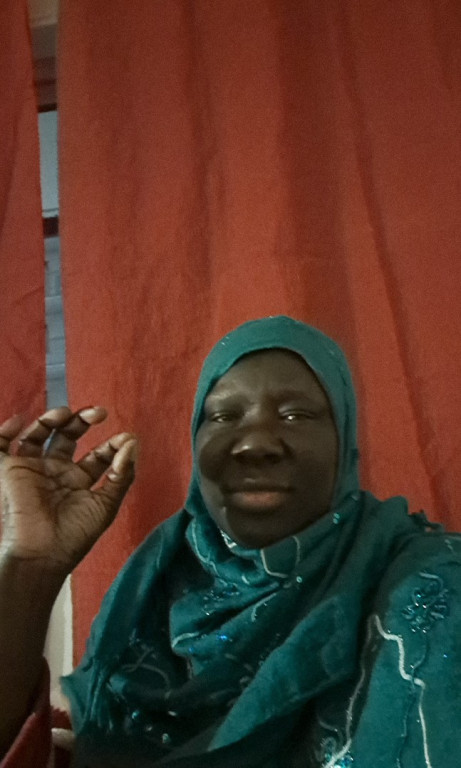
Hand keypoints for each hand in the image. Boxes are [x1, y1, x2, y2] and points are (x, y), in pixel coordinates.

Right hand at [0, 407, 136, 573]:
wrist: (42, 554)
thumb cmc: (76, 534)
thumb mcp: (106, 505)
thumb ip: (122, 474)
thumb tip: (133, 442)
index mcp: (80, 481)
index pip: (97, 454)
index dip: (112, 445)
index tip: (125, 437)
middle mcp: (56, 471)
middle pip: (68, 436)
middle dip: (82, 420)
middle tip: (98, 412)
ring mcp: (33, 469)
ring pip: (39, 434)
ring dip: (52, 419)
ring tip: (64, 413)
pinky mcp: (10, 471)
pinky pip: (1, 445)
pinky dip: (5, 430)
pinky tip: (20, 420)